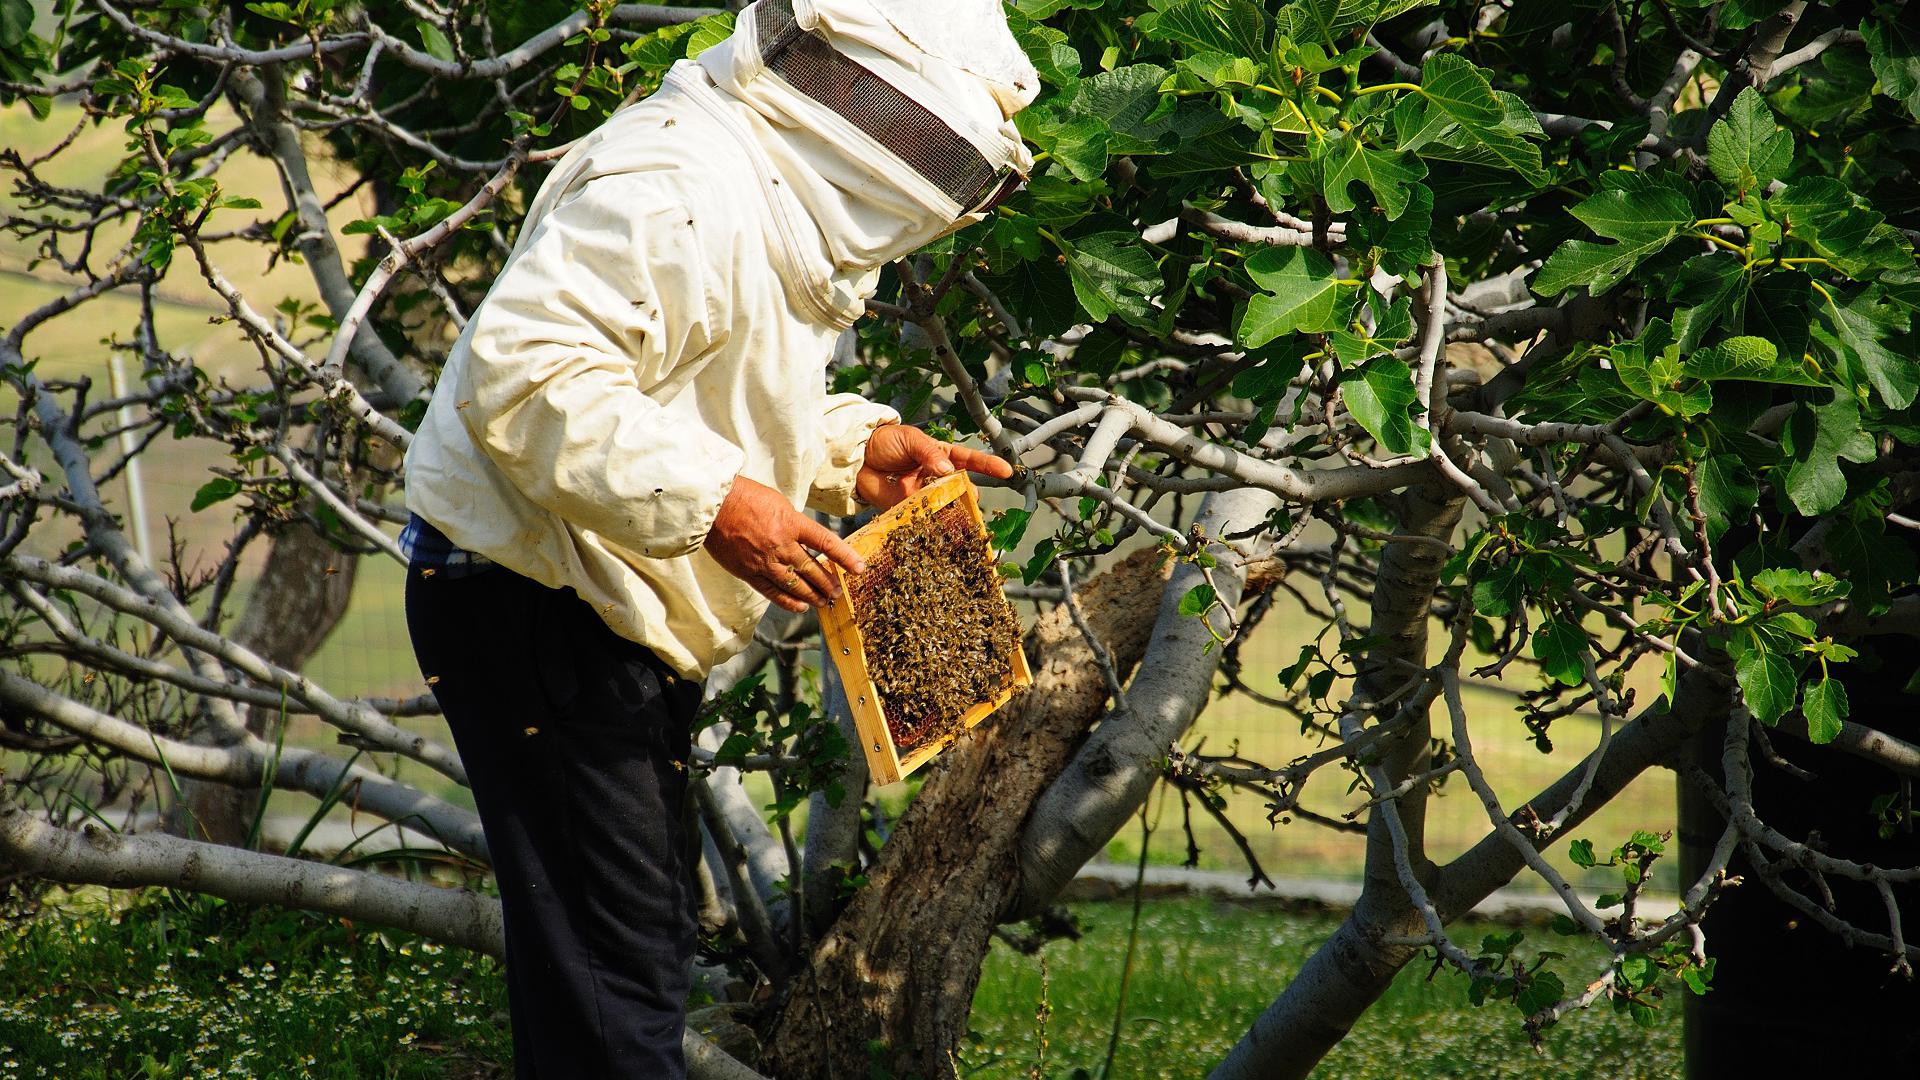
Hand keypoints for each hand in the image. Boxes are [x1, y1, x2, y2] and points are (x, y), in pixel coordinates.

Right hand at [705, 476, 866, 611]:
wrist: (713, 505)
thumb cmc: (745, 497)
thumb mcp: (779, 503)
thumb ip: (795, 523)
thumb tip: (807, 540)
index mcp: (792, 523)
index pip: (826, 543)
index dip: (845, 557)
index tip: (859, 568)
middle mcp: (781, 545)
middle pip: (812, 569)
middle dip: (828, 582)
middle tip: (838, 592)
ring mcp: (765, 561)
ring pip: (795, 585)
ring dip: (812, 595)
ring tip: (824, 602)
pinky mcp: (749, 572)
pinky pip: (773, 592)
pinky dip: (788, 601)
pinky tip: (800, 607)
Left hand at [855, 424, 1014, 509]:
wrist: (856, 456)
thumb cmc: (884, 441)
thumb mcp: (910, 439)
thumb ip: (928, 454)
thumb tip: (945, 469)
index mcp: (940, 456)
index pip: (970, 460)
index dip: (989, 466)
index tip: (1007, 471)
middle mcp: (935, 477)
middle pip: (960, 489)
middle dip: (970, 497)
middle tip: (973, 503)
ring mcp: (923, 495)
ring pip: (945, 506)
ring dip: (954, 514)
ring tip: (962, 522)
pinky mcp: (908, 509)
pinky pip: (923, 519)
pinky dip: (931, 525)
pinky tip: (938, 529)